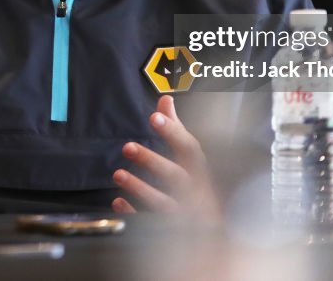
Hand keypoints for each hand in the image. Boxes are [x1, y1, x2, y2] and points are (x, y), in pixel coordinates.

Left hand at [112, 95, 220, 222]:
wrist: (214, 233)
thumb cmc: (198, 186)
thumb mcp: (191, 158)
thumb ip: (177, 129)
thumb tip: (166, 98)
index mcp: (201, 171)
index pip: (190, 149)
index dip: (173, 132)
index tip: (154, 117)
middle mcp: (197, 193)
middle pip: (176, 176)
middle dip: (152, 161)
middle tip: (126, 146)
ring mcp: (185, 216)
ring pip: (163, 203)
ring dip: (139, 188)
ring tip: (118, 174)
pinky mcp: (172, 233)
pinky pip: (151, 225)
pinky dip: (134, 214)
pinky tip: (118, 203)